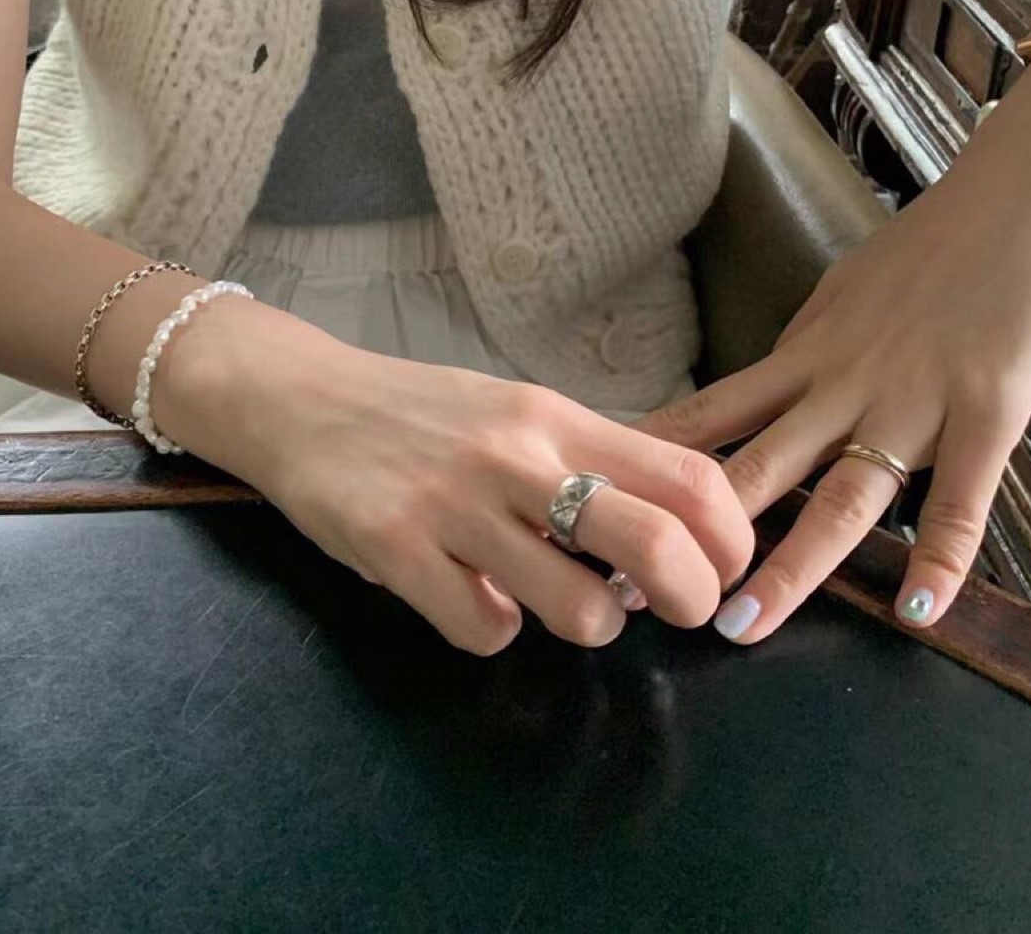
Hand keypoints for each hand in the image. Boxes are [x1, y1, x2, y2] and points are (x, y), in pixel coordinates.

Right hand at [152, 294, 755, 654]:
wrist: (299, 398)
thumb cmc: (421, 411)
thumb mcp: (514, 411)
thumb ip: (586, 461)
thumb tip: (667, 540)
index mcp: (556, 416)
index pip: (687, 476)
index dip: (730, 539)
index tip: (722, 568)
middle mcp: (517, 455)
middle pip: (655, 544)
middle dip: (691, 599)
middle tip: (673, 612)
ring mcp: (456, 504)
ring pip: (579, 610)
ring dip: (586, 624)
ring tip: (553, 599)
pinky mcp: (395, 549)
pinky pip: (485, 632)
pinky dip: (491, 631)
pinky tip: (470, 598)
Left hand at [638, 53, 1030, 644]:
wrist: (1017, 200)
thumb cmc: (934, 245)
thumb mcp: (847, 293)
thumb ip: (809, 349)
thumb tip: (769, 384)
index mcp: (807, 354)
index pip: (714, 415)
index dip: (656, 466)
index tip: (602, 502)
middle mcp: (843, 385)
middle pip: (756, 469)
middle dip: (693, 533)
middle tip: (633, 587)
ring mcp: (912, 404)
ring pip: (840, 498)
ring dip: (790, 568)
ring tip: (742, 625)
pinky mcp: (984, 414)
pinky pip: (960, 500)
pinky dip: (941, 558)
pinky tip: (917, 611)